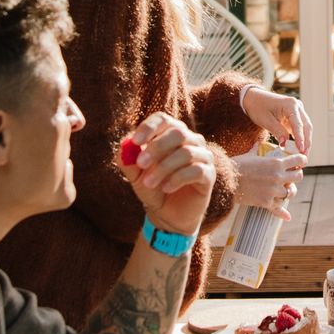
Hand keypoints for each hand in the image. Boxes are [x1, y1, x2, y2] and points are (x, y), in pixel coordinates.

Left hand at [122, 113, 216, 237]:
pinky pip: (196, 170)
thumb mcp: (134, 175)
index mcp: (171, 133)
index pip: (163, 119)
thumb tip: (125, 145)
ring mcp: (202, 156)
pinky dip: (178, 179)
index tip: (135, 142)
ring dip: (163, 168)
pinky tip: (167, 189)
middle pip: (177, 133)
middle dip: (156, 148)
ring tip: (149, 183)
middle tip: (141, 164)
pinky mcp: (209, 174)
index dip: (149, 127)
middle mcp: (190, 140)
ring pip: (186, 153)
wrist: (167, 213)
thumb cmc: (152, 187)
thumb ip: (127, 159)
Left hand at [243, 83, 310, 156]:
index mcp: (290, 104)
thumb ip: (277, 131)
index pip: (298, 124)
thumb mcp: (266, 120)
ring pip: (306, 128)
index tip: (301, 150)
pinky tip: (299, 149)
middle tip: (304, 157)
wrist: (254, 98)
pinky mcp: (295, 116)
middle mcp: (297, 106)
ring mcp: (298, 111)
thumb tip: (286, 144)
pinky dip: (300, 138)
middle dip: (306, 142)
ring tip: (303, 155)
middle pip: (306, 126)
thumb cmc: (258, 107)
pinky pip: (301, 128)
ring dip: (305, 141)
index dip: (300, 138)